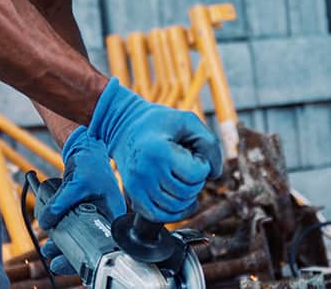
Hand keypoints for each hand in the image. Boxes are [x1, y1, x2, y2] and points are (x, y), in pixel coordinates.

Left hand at [38, 126, 125, 273]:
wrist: (86, 147)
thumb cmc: (91, 162)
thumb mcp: (76, 184)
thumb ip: (61, 203)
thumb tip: (45, 222)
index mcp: (114, 214)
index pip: (106, 245)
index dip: (91, 258)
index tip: (74, 265)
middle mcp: (106, 217)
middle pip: (91, 245)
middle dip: (72, 254)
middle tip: (55, 261)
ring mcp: (95, 214)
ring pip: (80, 237)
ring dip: (64, 244)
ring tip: (48, 250)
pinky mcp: (84, 210)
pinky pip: (73, 226)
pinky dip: (62, 231)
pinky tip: (50, 235)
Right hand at [87, 78, 222, 222]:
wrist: (124, 126)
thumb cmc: (158, 122)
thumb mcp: (188, 120)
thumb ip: (209, 143)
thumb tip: (214, 175)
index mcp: (158, 152)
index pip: (196, 174)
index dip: (202, 164)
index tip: (192, 154)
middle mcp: (145, 172)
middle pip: (187, 192)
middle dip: (194, 180)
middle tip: (185, 164)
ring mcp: (137, 187)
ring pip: (176, 207)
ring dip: (185, 195)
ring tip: (178, 176)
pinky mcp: (133, 197)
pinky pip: (161, 216)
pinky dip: (173, 210)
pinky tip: (175, 195)